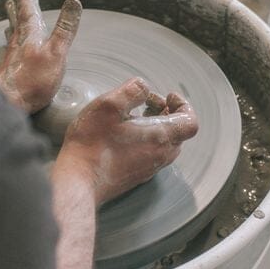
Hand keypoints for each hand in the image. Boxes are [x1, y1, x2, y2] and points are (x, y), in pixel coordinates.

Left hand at [0, 0, 81, 113]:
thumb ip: (65, 28)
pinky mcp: (11, 70)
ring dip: (14, 21)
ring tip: (11, 13)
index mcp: (31, 35)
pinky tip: (12, 46)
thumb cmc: (33, 80)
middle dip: (20, 6)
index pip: (29, 11)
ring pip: (14, 33)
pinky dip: (13, 40)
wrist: (9, 102)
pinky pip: (12, 48)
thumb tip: (73, 1)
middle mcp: (19, 43)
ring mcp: (13, 57)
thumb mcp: (57, 52)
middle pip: (19, 20)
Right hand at [53, 78, 197, 205]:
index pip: (190, 122)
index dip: (183, 105)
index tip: (168, 96)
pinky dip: (147, 138)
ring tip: (134, 114)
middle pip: (179, 132)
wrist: (79, 180)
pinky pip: (152, 153)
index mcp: (160, 137)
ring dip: (157, 124)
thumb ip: (132, 90)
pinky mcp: (136, 174)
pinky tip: (123, 132)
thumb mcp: (109, 105)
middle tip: (148, 102)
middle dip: (168, 112)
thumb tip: (144, 87)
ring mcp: (149, 167)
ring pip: (165, 143)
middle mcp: (160, 155)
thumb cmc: (92, 143)